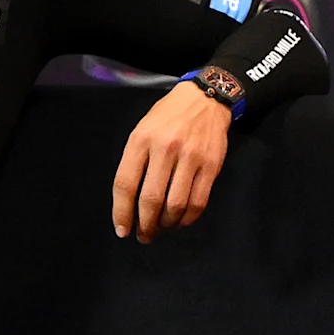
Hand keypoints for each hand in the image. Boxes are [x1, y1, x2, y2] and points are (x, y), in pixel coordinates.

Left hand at [113, 83, 232, 240]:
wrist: (205, 98)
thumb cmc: (167, 117)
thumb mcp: (142, 130)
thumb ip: (135, 162)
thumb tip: (130, 202)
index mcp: (141, 139)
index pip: (125, 183)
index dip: (121, 212)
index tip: (122, 230)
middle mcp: (165, 148)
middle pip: (151, 199)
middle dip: (145, 225)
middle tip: (144, 236)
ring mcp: (191, 157)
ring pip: (176, 204)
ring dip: (167, 224)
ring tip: (163, 228)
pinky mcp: (211, 165)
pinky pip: (199, 202)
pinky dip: (188, 219)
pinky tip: (181, 221)